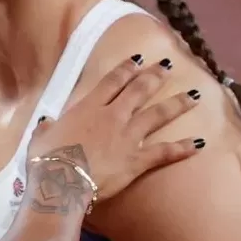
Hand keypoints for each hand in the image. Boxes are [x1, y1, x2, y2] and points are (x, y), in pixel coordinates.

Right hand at [27, 58, 200, 209]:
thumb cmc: (45, 159)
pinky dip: (183, 147)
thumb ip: (47, 127)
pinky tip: (200, 143)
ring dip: (178, 104)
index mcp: (88, 108)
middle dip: (155, 76)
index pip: (111, 81)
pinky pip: (164, 152)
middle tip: (168, 65)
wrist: (61, 182)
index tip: (138, 59)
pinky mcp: (137, 160)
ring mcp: (128, 137)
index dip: (126, 68)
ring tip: (195, 95)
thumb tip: (47, 122)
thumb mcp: (40, 138)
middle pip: (139, 91)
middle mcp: (113, 116)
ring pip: (158, 115)